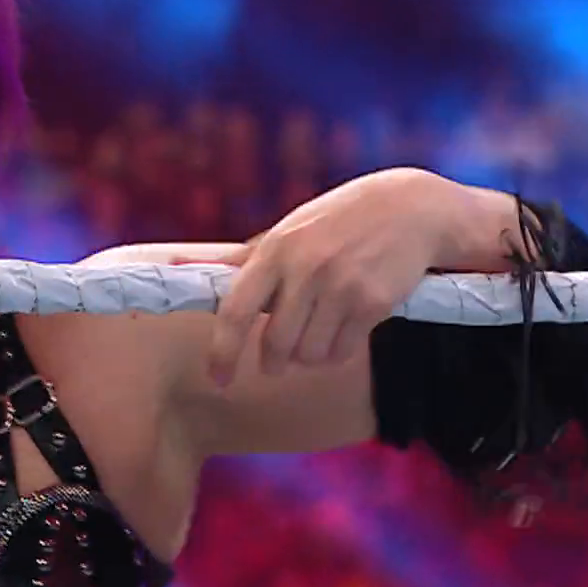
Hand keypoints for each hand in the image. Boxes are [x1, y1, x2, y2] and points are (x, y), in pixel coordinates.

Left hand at [208, 168, 511, 383]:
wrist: (409, 209)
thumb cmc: (337, 221)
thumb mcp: (288, 230)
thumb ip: (240, 258)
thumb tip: (178, 264)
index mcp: (275, 249)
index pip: (237, 310)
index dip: (223, 350)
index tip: (218, 378)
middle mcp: (305, 268)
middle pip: (276, 343)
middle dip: (273, 361)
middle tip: (275, 362)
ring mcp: (341, 286)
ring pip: (309, 354)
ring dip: (309, 355)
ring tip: (318, 331)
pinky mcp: (373, 303)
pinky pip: (342, 351)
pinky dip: (337, 351)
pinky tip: (345, 328)